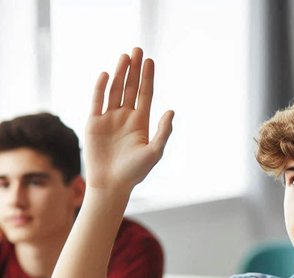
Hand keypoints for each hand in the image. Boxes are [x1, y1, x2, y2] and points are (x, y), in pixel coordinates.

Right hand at [84, 48, 173, 191]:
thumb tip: (171, 111)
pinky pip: (97, 101)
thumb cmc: (135, 172)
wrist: (111, 184)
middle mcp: (125, 118)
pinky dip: (100, 87)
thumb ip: (163, 132)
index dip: (147, 78)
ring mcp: (109, 119)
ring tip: (124, 56)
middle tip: (137, 49)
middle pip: (130, 88)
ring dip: (119, 73)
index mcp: (141, 123)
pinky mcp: (93, 123)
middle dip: (134, 69)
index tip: (149, 60)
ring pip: (114, 90)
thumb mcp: (154, 152)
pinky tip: (105, 74)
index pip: (145, 94)